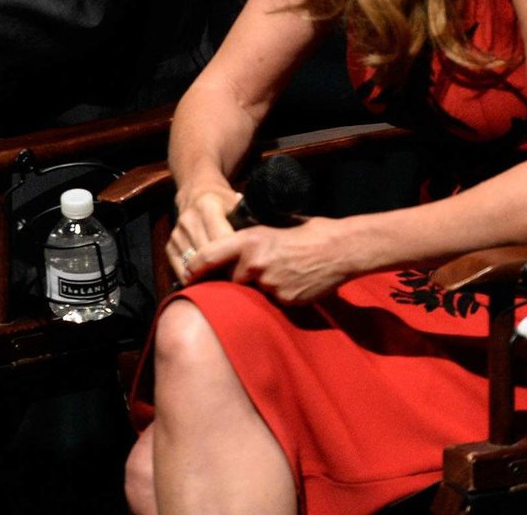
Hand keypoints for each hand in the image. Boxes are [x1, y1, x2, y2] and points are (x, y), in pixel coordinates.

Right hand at [165, 183, 241, 283]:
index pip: (222, 240)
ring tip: (225, 286)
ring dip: (209, 277)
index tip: (248, 270)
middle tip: (240, 283)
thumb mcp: (238, 204)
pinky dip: (193, 279)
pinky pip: (180, 269)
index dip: (235, 257)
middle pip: (207, 255)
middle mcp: (189, 219)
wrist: (195, 192)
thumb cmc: (223, 201)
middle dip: (224, 271)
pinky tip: (207, 283)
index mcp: (208, 206)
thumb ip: (249, 221)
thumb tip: (263, 244)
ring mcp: (177, 233)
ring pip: (194, 264)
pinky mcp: (170, 244)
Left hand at [192, 216, 358, 304]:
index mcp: (248, 241)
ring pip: (252, 291)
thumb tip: (229, 243)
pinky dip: (277, 294)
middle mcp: (254, 264)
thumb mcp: (272, 225)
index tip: (186, 274)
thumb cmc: (308, 232)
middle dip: (233, 278)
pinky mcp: (285, 300)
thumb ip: (250, 237)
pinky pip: (273, 300)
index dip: (194, 267)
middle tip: (245, 273)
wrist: (340, 249)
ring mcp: (270, 284)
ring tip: (278, 272)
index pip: (208, 256)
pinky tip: (292, 281)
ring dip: (258, 286)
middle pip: (229, 279)